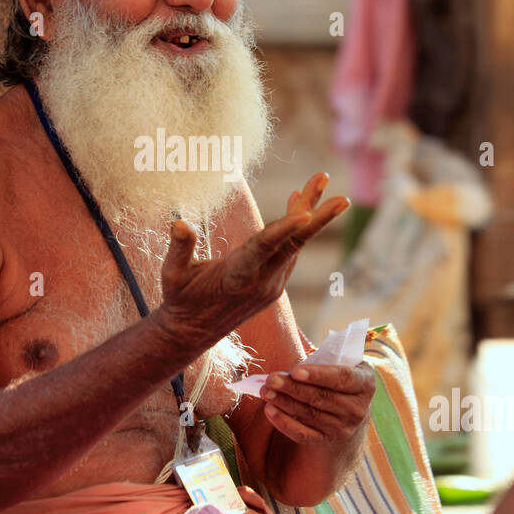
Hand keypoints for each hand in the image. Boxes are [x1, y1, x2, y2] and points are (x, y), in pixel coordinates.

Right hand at [157, 172, 348, 348]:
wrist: (193, 332)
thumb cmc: (181, 299)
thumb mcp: (173, 276)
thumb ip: (179, 249)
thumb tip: (179, 222)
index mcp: (237, 276)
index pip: (265, 248)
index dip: (285, 228)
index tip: (306, 212)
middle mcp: (262, 281)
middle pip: (294, 244)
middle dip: (317, 216)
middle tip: (341, 196)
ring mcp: (272, 284)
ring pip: (295, 244)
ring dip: (309, 213)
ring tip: (320, 181)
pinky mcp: (274, 284)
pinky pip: (290, 251)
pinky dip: (297, 227)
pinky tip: (302, 205)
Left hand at [258, 362, 374, 443]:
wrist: (348, 411)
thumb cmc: (338, 379)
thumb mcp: (341, 365)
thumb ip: (324, 361)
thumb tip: (291, 370)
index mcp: (365, 384)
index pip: (342, 378)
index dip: (319, 375)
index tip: (296, 371)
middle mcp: (358, 409)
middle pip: (321, 397)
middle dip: (293, 388)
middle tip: (271, 379)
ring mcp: (344, 428)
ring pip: (309, 414)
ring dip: (284, 402)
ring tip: (265, 391)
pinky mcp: (327, 440)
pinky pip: (303, 434)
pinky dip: (284, 423)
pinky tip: (269, 410)